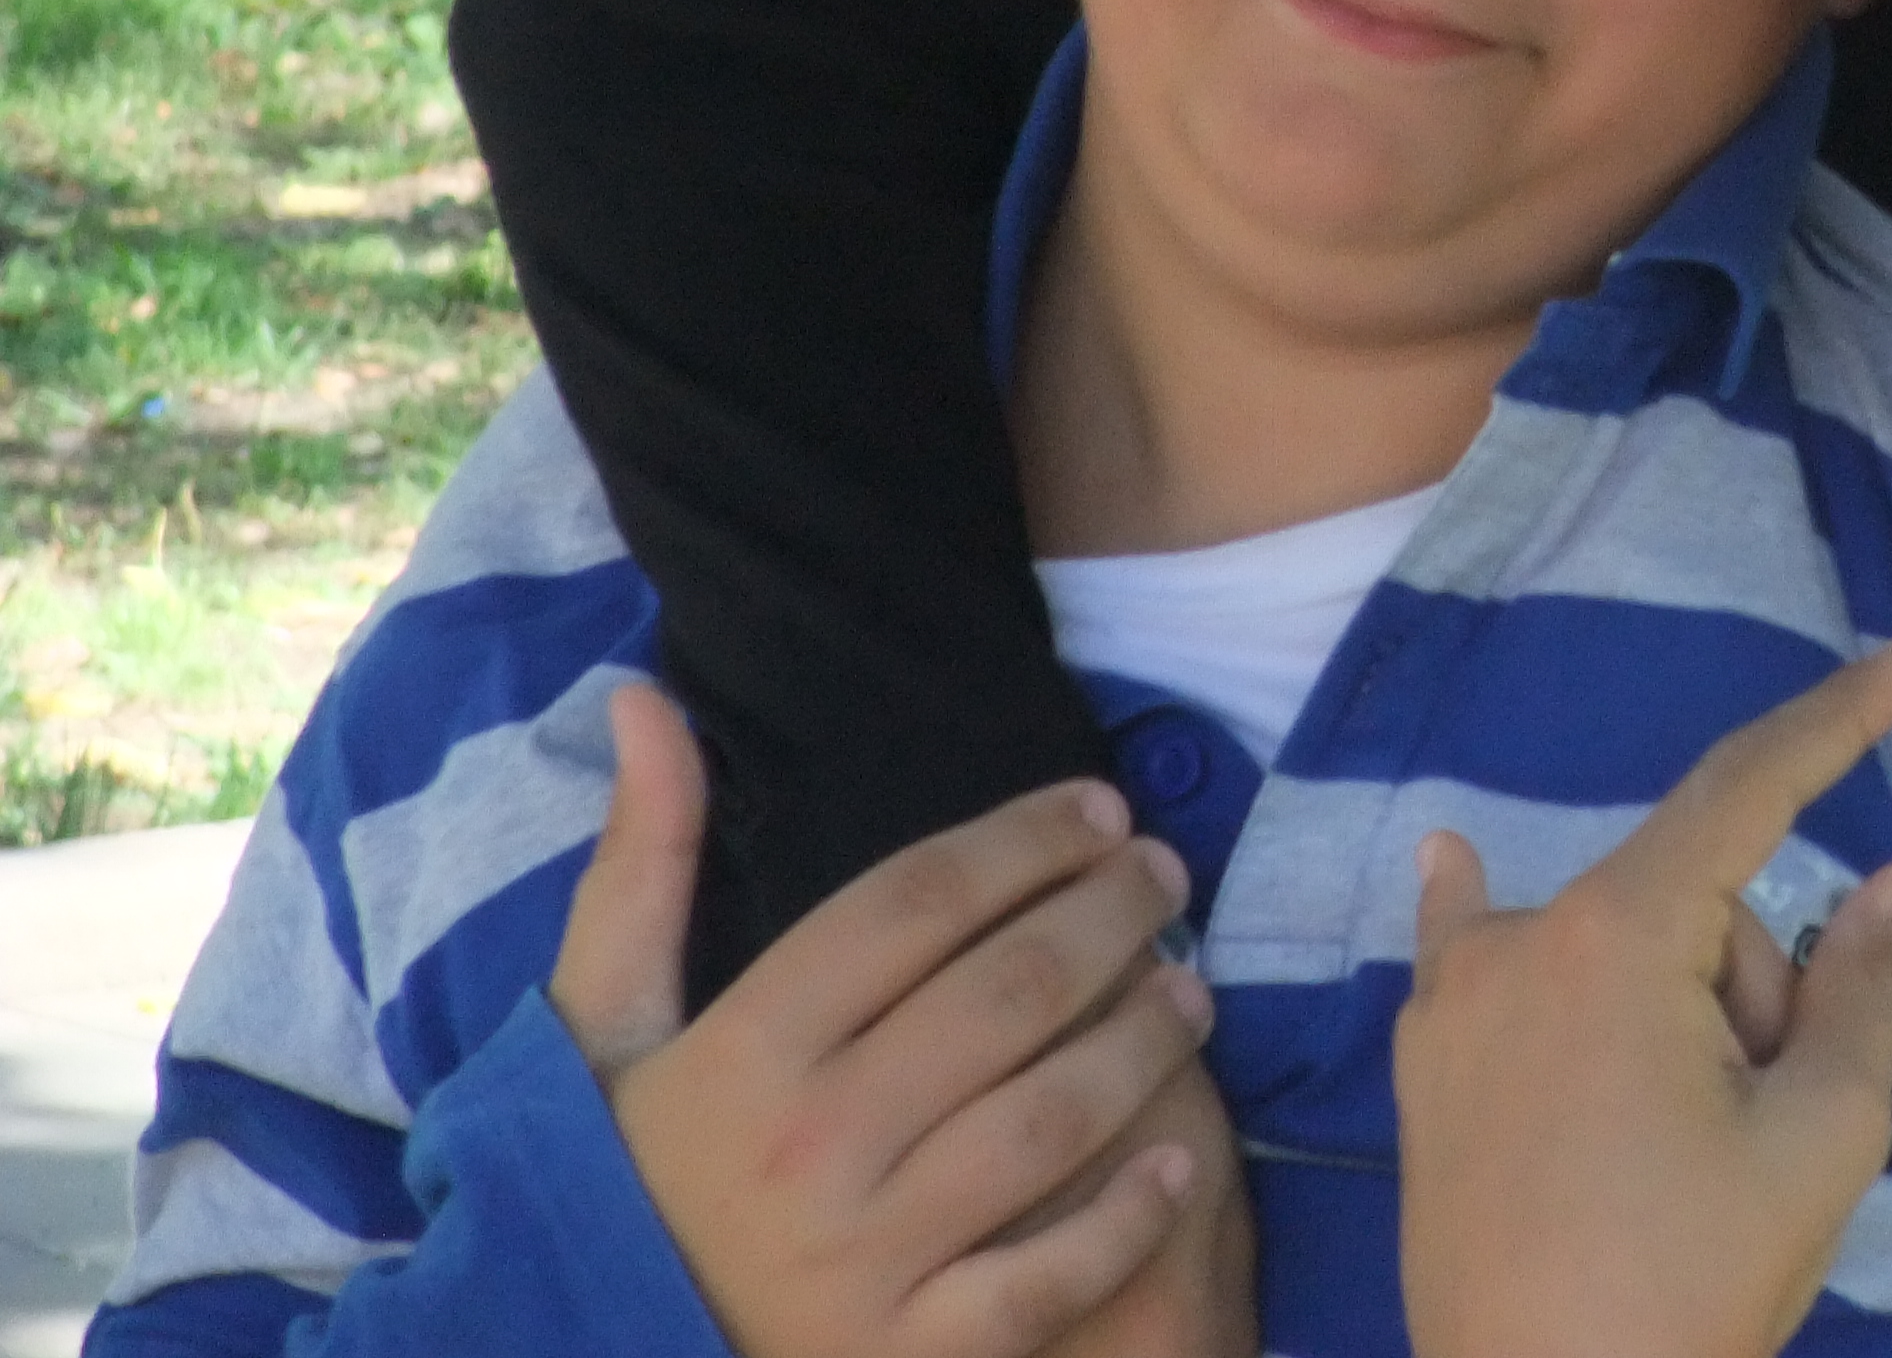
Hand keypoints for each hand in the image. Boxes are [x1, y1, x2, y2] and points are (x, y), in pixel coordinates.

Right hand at [553, 681, 1223, 1357]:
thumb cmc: (620, 1178)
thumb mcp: (602, 1027)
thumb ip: (640, 864)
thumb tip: (641, 697)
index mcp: (742, 1051)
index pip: (918, 900)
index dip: (1025, 836)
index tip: (1098, 804)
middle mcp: (810, 1148)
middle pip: (1011, 991)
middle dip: (1112, 913)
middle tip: (1165, 875)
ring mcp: (865, 1262)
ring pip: (1051, 1119)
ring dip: (1143, 1041)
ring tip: (1192, 991)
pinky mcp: (906, 1355)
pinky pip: (1047, 1280)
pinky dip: (1126, 1218)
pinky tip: (1180, 1158)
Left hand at [1397, 642, 1891, 1357]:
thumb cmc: (1689, 1284)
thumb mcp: (1816, 1139)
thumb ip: (1860, 991)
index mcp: (1617, 938)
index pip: (1748, 790)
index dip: (1836, 722)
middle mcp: (1520, 940)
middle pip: (1696, 906)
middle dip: (1761, 986)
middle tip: (1773, 1125)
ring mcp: (1456, 1006)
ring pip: (1622, 954)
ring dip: (1681, 1013)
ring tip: (1686, 1158)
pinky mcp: (1426, 1074)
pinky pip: (1468, 957)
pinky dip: (1471, 908)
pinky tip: (1448, 856)